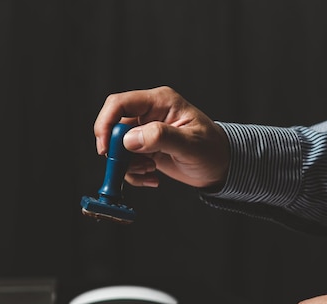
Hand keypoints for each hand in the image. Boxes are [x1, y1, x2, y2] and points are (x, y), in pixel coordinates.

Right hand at [94, 86, 229, 188]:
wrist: (221, 167)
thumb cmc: (213, 151)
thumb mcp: (190, 144)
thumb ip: (160, 137)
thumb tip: (129, 139)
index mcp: (159, 102)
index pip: (119, 104)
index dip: (105, 123)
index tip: (105, 148)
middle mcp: (149, 113)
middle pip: (114, 127)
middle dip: (117, 151)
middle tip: (132, 167)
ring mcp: (145, 131)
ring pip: (117, 147)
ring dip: (128, 165)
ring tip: (150, 171)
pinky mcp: (144, 149)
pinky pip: (126, 161)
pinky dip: (134, 174)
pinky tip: (152, 178)